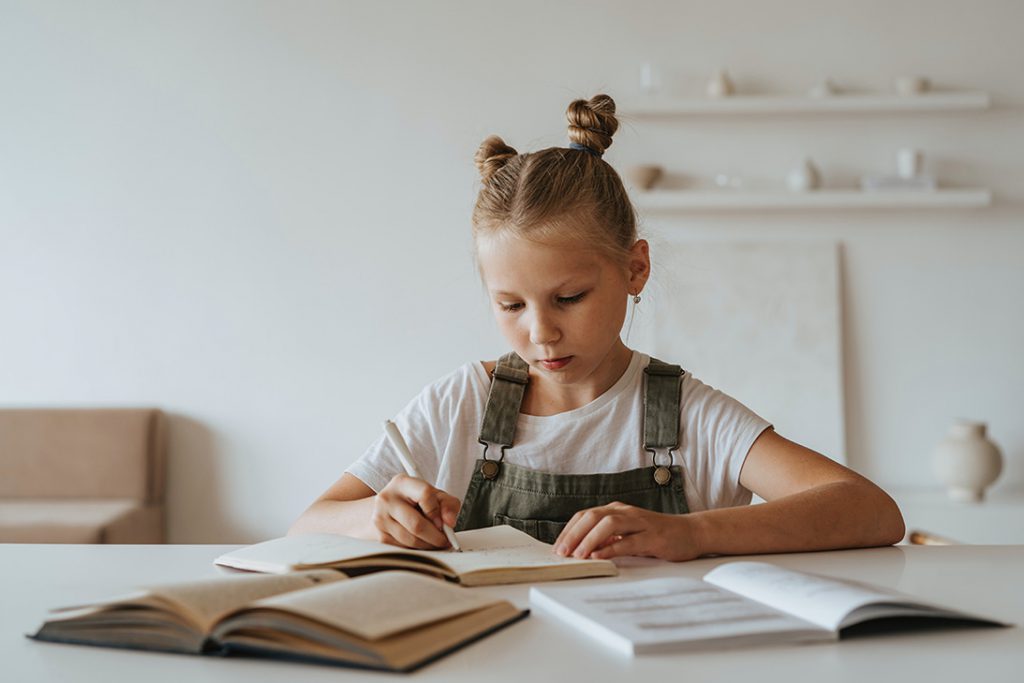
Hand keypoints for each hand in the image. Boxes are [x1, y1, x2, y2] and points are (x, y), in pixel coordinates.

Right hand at [371, 474, 460, 548]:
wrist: (388, 508)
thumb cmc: (415, 500)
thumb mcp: (435, 495)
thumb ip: (448, 504)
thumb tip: (450, 522)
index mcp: (402, 483)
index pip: (424, 495)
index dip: (437, 512)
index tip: (445, 523)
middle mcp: (387, 499)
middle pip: (416, 524)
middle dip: (436, 537)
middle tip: (445, 540)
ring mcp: (380, 518)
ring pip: (411, 540)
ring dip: (428, 546)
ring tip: (435, 541)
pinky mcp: (380, 536)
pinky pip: (404, 549)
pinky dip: (417, 550)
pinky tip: (422, 543)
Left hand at [553, 502, 701, 561]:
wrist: (691, 533)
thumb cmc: (657, 535)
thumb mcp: (628, 534)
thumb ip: (608, 539)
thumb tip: (582, 549)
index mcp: (617, 510)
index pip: (585, 515)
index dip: (569, 530)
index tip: (557, 547)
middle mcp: (626, 512)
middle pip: (592, 516)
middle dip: (573, 534)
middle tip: (561, 552)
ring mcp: (640, 523)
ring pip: (608, 524)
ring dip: (589, 539)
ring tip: (577, 555)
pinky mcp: (652, 536)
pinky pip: (628, 541)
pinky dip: (611, 548)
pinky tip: (600, 556)